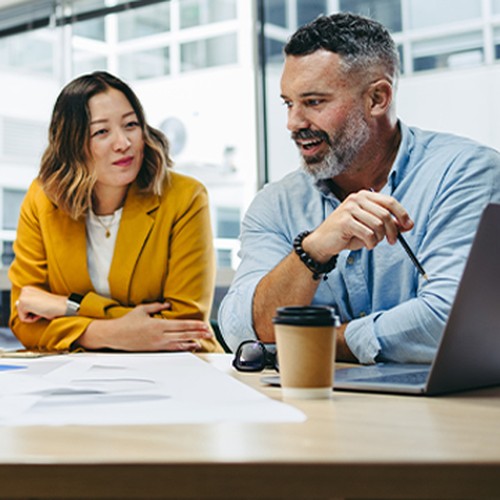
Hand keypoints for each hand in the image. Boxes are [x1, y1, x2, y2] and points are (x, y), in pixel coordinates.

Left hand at [16, 286, 66, 322]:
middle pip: (20, 310)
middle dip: (32, 312)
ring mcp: (22, 295)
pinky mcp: (22, 302)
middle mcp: (24, 290)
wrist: (61, 305)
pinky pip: (23, 319)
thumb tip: (17, 304)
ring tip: (42, 310)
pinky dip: (32, 319)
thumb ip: (28, 302)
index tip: (43, 305)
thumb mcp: (39, 302)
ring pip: (22, 314)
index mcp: (28, 288)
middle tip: (43, 308)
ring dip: (33, 316)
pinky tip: (40, 312)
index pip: (23, 306)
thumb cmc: (53, 305)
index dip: (34, 310)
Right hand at [79, 302, 213, 351]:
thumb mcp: (142, 310)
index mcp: (157, 325)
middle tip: (210, 333)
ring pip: (180, 343)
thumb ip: (156, 306)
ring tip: (204, 340)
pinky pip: (173, 348)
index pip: (181, 325)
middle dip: (198, 333)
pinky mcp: (156, 349)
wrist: (115, 336)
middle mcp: (160, 335)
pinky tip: (191, 346)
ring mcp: (158, 344)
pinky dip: (183, 347)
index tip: (203, 325)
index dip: (194, 325)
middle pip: (183, 334)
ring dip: (193, 341)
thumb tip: (168, 305)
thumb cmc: (127, 322)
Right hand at [303, 190, 412, 260]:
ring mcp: (349, 209)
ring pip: (378, 225)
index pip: (390, 201)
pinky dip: (371, 243)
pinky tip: (367, 245)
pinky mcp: (345, 221)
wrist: (324, 241)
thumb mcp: (371, 227)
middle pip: (385, 214)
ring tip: (374, 242)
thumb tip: (408, 225)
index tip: (408, 226)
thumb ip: (389, 224)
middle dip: (393, 230)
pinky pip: (368, 234)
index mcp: (364, 196)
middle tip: (392, 241)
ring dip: (380, 238)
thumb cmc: (348, 233)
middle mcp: (357, 199)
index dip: (402, 214)